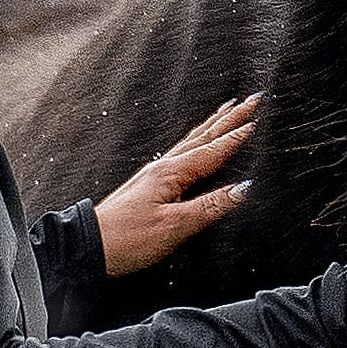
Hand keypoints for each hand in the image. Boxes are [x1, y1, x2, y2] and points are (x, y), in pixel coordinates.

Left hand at [94, 94, 261, 276]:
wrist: (87, 246)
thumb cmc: (126, 238)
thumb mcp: (174, 226)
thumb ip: (210, 207)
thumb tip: (243, 189)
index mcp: (171, 174)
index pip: (213, 151)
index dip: (237, 137)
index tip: (258, 121)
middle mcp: (163, 168)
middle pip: (203, 138)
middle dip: (229, 119)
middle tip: (251, 101)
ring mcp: (154, 175)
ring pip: (191, 142)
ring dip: (212, 126)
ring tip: (227, 110)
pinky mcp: (148, 186)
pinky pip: (180, 155)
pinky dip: (194, 143)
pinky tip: (194, 145)